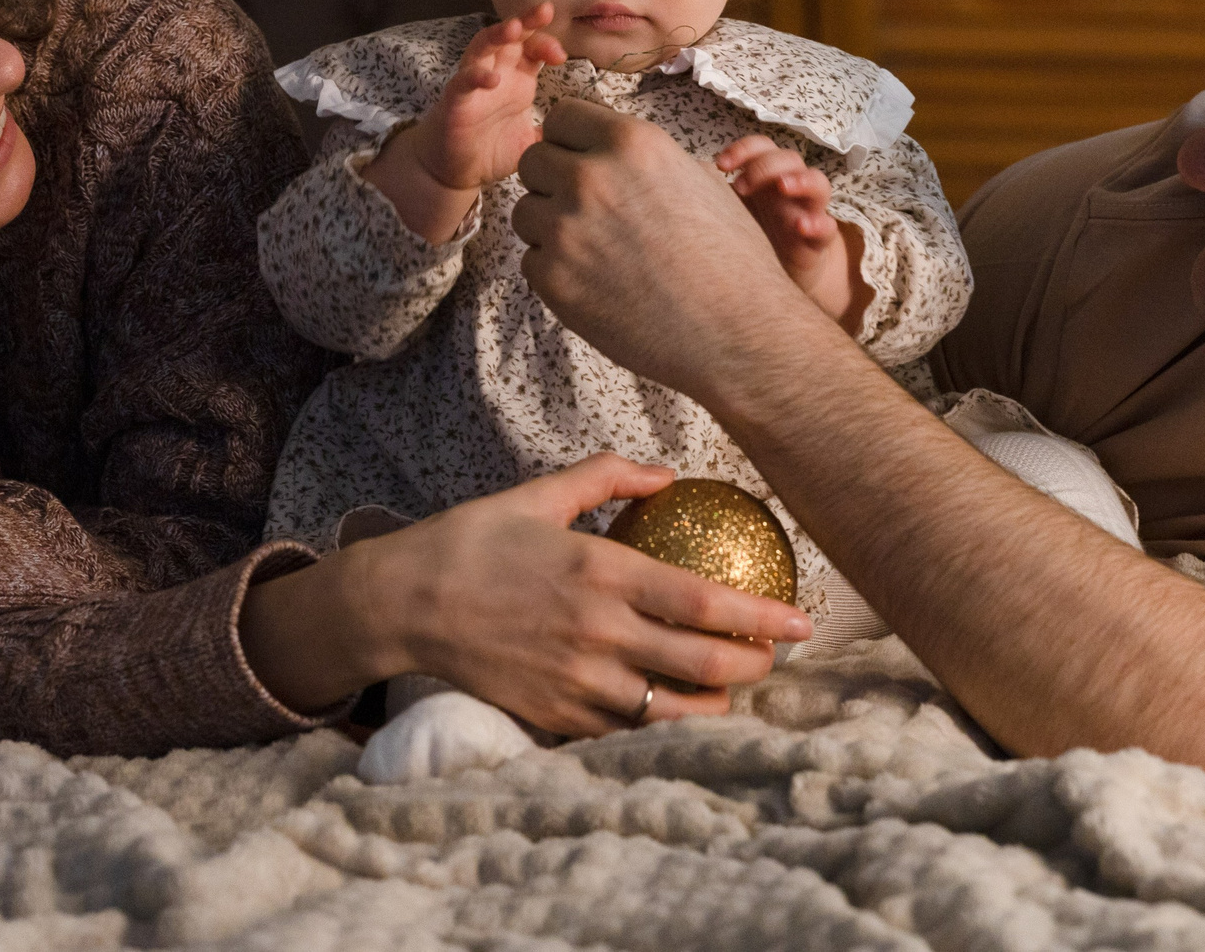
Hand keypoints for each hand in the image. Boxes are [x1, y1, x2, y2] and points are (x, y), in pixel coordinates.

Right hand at [365, 5, 564, 240]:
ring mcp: (473, 84)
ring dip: (497, 34)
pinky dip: (476, 76)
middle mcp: (496, 73)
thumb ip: (555, 133)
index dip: (547, 43)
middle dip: (527, 20)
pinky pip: (463, 81)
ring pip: (482, 47)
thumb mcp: (532, 141)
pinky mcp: (454, 101)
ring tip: (513, 28)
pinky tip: (492, 79)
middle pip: (510, 36)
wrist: (452, 172)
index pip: (533, 47)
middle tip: (545, 10)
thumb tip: (585, 133)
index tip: (562, 56)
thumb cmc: (490, 150)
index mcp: (517, 78)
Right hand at [366, 454, 809, 734]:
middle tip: (776, 659)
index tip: (802, 623)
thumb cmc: (471, 542)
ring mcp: (578, 681)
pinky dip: (661, 723)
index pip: (704, 603)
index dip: (762, 618)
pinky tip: (675, 710)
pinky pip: (626, 729)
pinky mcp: (556, 715)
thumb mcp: (539, 494)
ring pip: (672, 708)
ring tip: (733, 688)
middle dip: (754, 666)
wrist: (402, 605)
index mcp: (602, 572)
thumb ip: (608, 477)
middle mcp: (598, 631)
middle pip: (702, 664)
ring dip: (715, 703)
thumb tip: (667, 475)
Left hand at [514, 99, 837, 399]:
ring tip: (598, 249)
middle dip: (553, 180)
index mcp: (632, 143)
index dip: (571, 139)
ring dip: (551, 226)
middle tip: (587, 209)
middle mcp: (593, 178)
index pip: (563, 115)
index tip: (580, 158)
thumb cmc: (729, 257)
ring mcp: (567, 229)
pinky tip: (599, 282)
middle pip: (533, 160)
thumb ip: (640, 157)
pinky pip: (532, 260)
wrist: (739, 332)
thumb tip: (600, 145)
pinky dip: (557, 271)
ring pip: (526, 211)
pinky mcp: (553, 279)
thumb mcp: (696, 178)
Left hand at [715, 135, 869, 332]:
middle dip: (765, 165)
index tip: (720, 165)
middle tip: (741, 186)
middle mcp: (790, 190)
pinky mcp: (818, 242)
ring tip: (783, 187)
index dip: (744, 149)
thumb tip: (670, 176)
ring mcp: (807, 212)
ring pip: (818, 183)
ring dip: (801, 180)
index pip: (763, 147)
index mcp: (767, 177)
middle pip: (790, 158)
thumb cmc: (751, 237)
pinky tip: (801, 226)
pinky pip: (828, 228)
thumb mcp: (730, 212)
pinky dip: (818, 223)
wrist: (775, 283)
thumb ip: (711, 192)